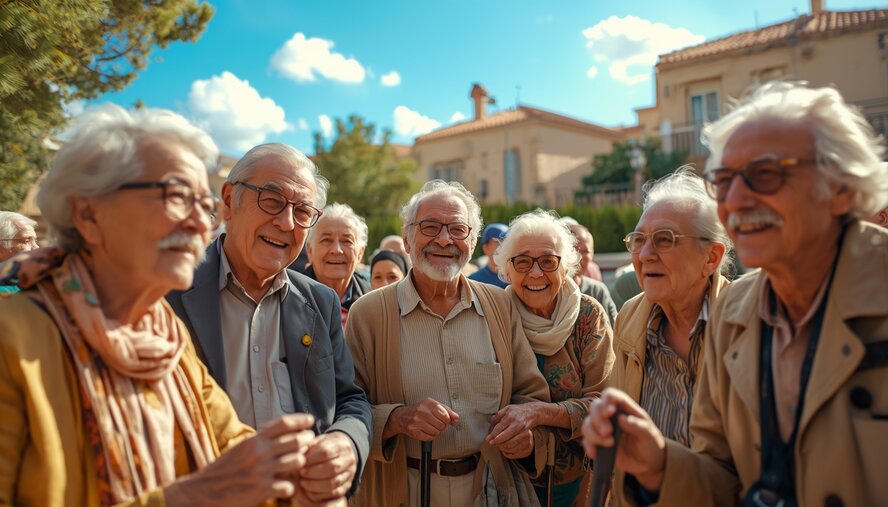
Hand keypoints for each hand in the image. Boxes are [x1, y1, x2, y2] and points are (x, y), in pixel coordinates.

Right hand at [164, 413, 315, 506]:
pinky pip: (289, 486)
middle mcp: (259, 452)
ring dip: (299, 466)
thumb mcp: (240, 448)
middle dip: (305, 443)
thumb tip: (281, 432)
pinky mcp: (261, 489)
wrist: (201, 491)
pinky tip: (285, 488)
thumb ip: (260, 441)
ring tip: (295, 469)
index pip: (283, 423)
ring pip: (297, 461)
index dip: (300, 420)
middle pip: (296, 440)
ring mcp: (261, 470)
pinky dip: (290, 488)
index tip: (310, 421)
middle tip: (307, 447)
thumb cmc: (224, 470)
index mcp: (253, 440)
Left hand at [295, 432, 356, 502]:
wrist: (345, 453)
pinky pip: (335, 492)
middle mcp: (349, 459)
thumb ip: (311, 446)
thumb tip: (299, 454)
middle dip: (313, 472)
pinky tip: (309, 491)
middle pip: (332, 467)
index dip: (311, 458)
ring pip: (334, 482)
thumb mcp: (321, 441)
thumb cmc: (328, 446)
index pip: (326, 452)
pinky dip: (321, 494)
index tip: (300, 462)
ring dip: (315, 484)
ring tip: (303, 482)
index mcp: (342, 445)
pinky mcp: (347, 485)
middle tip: (301, 473)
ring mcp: (350, 473)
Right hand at [384, 398, 458, 440]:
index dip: (447, 419)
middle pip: (442, 425)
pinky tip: (426, 430)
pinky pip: (430, 437)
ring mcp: (417, 422)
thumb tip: (456, 418)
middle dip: (441, 425)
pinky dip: (430, 435)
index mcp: (428, 403)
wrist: (402, 416)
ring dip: (436, 431)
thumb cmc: (419, 410)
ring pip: (437, 432)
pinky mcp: (414, 431)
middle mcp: (422, 411)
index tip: (444, 419)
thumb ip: (447, 411)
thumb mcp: (433, 406)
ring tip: (430, 426)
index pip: (445, 415)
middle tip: (435, 422)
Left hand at [485, 402, 541, 452]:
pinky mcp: (526, 433)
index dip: (493, 434)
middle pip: (506, 435)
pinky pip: (517, 442)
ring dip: (503, 445)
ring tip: (497, 445)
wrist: (531, 412)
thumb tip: (490, 422)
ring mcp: (522, 429)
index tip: (488, 439)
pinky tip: (505, 446)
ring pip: (512, 440)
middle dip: (497, 441)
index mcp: (510, 416)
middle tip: (491, 443)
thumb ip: (497, 415)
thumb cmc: (516, 411)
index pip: (500, 427)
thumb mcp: (506, 409)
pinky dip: (510, 445)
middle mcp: (516, 422)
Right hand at [581, 388, 666, 491]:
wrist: (648, 464)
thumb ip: (637, 426)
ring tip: (609, 444)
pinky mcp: (598, 442)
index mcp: (625, 408)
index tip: (609, 413)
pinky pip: (586, 440)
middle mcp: (611, 416)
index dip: (607, 400)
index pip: (611, 395)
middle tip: (608, 432)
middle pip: (595, 407)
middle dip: (598, 420)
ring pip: (588, 423)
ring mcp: (603, 428)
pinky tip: (595, 454)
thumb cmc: (651, 444)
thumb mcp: (649, 435)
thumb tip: (621, 418)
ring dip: (594, 434)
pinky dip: (588, 446)